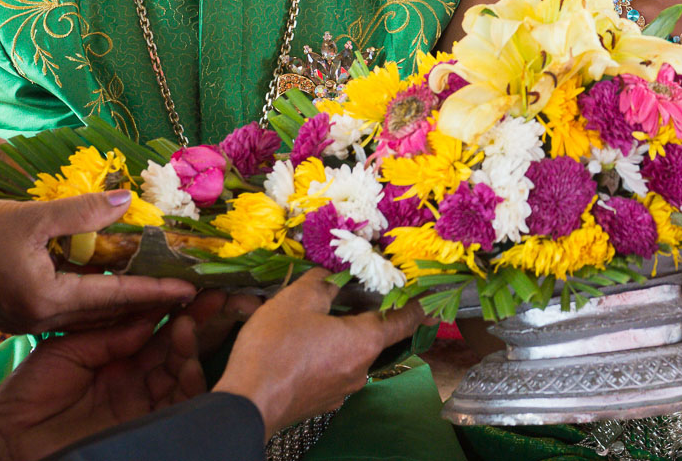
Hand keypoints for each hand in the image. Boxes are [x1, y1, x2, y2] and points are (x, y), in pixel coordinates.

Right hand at [0, 191, 194, 332]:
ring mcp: (30, 318)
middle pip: (108, 311)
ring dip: (125, 299)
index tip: (191, 290)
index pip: (116, 296)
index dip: (156, 290)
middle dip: (148, 300)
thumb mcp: (30, 216)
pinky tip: (114, 281)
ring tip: (160, 285)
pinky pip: (72, 307)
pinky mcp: (21, 311)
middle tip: (186, 290)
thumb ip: (81, 210)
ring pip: (90, 312)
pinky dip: (98, 296)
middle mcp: (42, 318)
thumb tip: (126, 201)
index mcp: (48, 300)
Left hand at [0, 311, 205, 460]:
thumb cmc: (27, 396)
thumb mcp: (68, 351)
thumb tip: (153, 315)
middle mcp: (134, 377)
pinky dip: (191, 382)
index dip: (175, 306)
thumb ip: (110, 335)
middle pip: (175, 346)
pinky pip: (180, 404)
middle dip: (195, 320)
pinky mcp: (145, 427)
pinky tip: (190, 364)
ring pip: (182, 371)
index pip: (155, 326)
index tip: (193, 283)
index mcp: (116, 355)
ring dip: (191, 347)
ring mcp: (141, 403)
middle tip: (210, 296)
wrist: (7, 444)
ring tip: (188, 325)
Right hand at [214, 268, 424, 435]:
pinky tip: (303, 342)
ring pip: (351, 351)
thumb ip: (323, 281)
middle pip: (375, 334)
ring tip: (317, 315)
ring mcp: (341, 389)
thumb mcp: (298, 299)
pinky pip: (334, 367)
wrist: (246, 405)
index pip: (404, 319)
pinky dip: (328, 351)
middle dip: (366, 311)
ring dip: (342, 332)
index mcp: (364, 342)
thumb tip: (334, 275)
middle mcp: (361, 369)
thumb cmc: (275, 349)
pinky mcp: (322, 400)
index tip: (435, 294)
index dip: (419, 303)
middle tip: (354, 289)